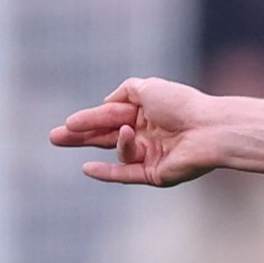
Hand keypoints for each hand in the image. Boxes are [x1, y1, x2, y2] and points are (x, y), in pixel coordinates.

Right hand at [49, 77, 227, 184]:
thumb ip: (124, 92)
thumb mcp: (148, 87)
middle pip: (105, 136)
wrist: (210, 129)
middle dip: (79, 137)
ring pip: (118, 151)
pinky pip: (126, 174)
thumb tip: (105, 102)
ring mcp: (150, 156)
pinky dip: (107, 172)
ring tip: (127, 131)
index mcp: (145, 114)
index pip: (110, 116)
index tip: (68, 123)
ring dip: (115, 142)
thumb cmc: (182, 105)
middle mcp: (146, 135)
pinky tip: (86, 168)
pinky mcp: (155, 174)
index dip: (89, 119)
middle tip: (53, 138)